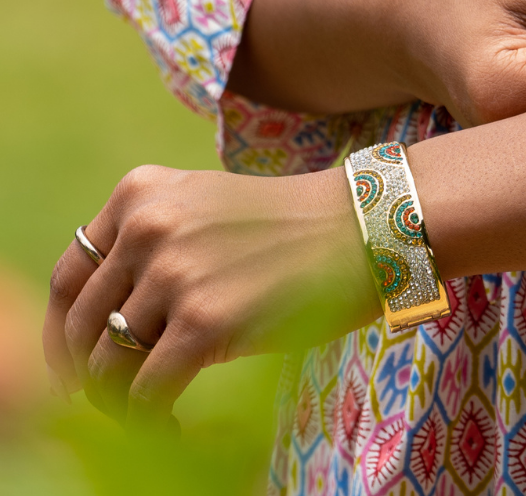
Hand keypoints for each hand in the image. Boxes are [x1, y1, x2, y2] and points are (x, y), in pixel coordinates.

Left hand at [43, 164, 377, 425]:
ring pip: (106, 366)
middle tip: (117, 402)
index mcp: (141, 191)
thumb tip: (101, 324)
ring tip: (152, 413)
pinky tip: (176, 428)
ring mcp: (175, 272)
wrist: (367, 225)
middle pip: (82, 325)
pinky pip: (144, 395)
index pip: (70, 274)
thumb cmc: (294, 225)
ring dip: (120, 404)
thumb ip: (152, 242)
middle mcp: (147, 225)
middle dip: (90, 375)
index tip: (77, 364)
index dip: (64, 331)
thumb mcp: (206, 207)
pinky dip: (150, 423)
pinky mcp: (205, 321)